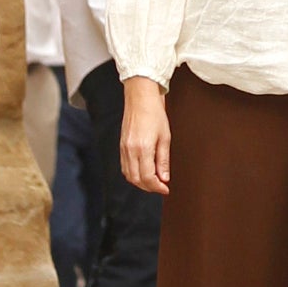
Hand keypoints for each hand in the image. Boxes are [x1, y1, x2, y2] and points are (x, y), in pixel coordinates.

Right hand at [121, 76, 169, 194]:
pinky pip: (124, 167)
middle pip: (137, 180)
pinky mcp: (121, 146)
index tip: (165, 188)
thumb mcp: (165, 137)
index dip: (157, 187)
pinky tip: (142, 172)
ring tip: (153, 180)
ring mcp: (124, 148)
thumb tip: (164, 177)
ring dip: (140, 182)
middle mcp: (130, 150)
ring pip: (129, 175)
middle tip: (161, 186)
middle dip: (149, 187)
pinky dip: (133, 174)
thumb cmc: (154, 113)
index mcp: (143, 148)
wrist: (140, 98)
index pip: (148, 177)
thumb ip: (163, 160)